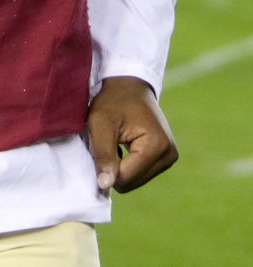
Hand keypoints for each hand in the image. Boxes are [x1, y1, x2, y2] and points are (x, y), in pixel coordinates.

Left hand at [86, 76, 177, 193]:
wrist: (130, 85)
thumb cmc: (113, 100)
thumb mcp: (100, 123)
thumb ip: (103, 154)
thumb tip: (105, 186)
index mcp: (157, 145)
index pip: (125, 177)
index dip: (106, 166)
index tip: (99, 145)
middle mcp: (169, 155)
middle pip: (132, 182)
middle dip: (114, 166)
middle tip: (109, 140)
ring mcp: (170, 157)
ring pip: (135, 180)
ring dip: (121, 165)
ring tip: (117, 141)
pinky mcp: (166, 158)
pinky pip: (140, 174)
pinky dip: (128, 164)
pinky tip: (124, 146)